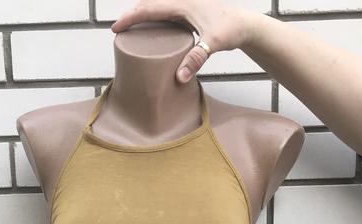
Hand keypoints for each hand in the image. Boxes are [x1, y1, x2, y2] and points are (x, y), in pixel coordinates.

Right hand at [111, 0, 256, 82]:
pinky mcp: (189, 13)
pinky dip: (155, 20)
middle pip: (150, 5)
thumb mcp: (212, 45)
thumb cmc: (231, 31)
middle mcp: (182, 1)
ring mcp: (186, 6)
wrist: (245, 25)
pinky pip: (166, 13)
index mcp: (183, 4)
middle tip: (118, 30)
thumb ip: (196, 60)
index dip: (130, 18)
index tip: (116, 28)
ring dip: (142, 16)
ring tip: (130, 30)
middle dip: (132, 16)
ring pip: (157, 8)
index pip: (149, 8)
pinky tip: (151, 32)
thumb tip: (179, 77)